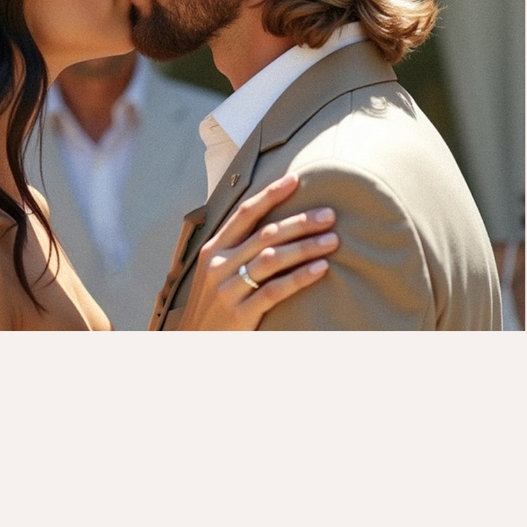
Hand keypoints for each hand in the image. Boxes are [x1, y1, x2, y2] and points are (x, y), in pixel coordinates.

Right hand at [176, 174, 337, 329]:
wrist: (194, 346)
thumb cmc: (213, 306)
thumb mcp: (215, 272)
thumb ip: (237, 250)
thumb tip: (272, 225)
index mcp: (213, 250)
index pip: (244, 214)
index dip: (270, 195)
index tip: (296, 180)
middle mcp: (218, 265)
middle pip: (265, 234)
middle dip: (300, 222)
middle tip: (329, 215)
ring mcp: (228, 290)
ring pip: (272, 258)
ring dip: (306, 246)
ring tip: (332, 240)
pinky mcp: (240, 314)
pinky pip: (275, 290)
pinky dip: (300, 277)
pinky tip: (321, 269)